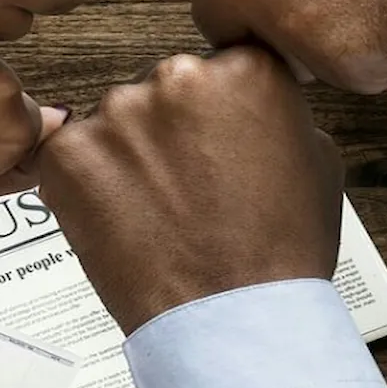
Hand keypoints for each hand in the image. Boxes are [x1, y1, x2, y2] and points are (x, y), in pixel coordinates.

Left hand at [36, 47, 341, 333]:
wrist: (232, 320)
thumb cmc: (279, 251)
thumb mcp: (317, 160)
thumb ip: (276, 113)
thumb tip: (249, 107)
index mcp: (245, 69)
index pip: (220, 68)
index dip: (217, 113)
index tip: (217, 144)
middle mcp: (179, 76)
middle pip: (164, 89)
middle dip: (170, 130)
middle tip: (186, 187)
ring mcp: (118, 112)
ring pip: (117, 122)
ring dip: (128, 156)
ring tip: (156, 212)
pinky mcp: (70, 153)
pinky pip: (71, 155)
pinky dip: (86, 185)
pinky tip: (120, 220)